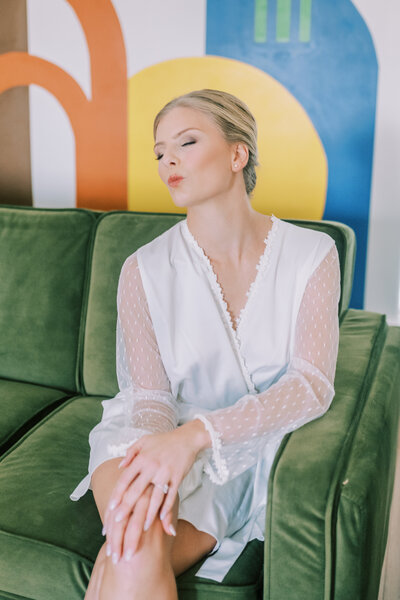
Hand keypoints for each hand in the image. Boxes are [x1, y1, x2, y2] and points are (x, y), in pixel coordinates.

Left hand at [103, 420, 209, 561]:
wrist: (187, 438)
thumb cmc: (164, 440)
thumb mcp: (144, 441)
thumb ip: (131, 452)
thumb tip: (120, 466)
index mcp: (142, 458)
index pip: (125, 479)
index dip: (117, 493)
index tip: (110, 507)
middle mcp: (152, 467)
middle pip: (136, 490)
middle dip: (126, 507)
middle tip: (117, 521)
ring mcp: (165, 473)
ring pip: (155, 497)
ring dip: (148, 513)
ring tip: (141, 528)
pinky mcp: (177, 477)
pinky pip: (171, 495)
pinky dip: (167, 508)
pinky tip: (163, 519)